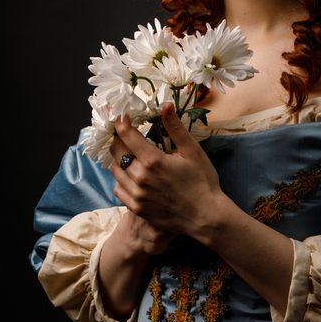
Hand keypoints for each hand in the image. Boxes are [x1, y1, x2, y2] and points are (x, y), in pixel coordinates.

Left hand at [109, 102, 224, 241]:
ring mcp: (136, 194)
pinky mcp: (136, 208)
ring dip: (119, 158)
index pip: (126, 135)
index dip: (121, 122)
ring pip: (115, 170)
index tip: (121, 116)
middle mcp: (139, 177)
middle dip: (118, 138)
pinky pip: (118, 189)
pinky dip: (120, 178)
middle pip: (116, 151)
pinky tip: (130, 175)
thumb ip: (175, 128)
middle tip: (123, 133)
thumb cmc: (202, 181)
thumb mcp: (192, 151)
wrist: (205, 216)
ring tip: (128, 153)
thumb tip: (165, 105)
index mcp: (153, 160)